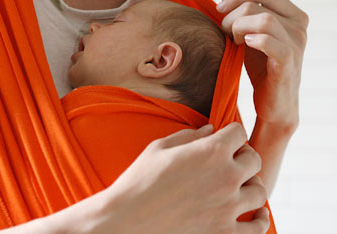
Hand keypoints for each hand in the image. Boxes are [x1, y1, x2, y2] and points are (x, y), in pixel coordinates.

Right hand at [100, 123, 268, 233]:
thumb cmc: (138, 181)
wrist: (126, 221)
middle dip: (243, 156)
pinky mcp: (225, 233)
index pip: (239, 132)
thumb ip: (189, 136)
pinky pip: (258, 227)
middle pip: (254, 159)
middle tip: (231, 160)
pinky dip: (260, 218)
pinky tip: (256, 213)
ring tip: (239, 185)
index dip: (231, 133)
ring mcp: (228, 207)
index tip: (225, 138)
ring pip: (260, 191)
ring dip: (251, 185)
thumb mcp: (159, 149)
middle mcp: (226, 177)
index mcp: (211, 151)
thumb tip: (210, 129)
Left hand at [217, 0, 308, 128]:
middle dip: (232, 18)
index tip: (219, 10)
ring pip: (263, 20)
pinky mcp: (288, 62)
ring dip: (239, 29)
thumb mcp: (254, 38)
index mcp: (292, 15)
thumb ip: (247, 19)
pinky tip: (245, 45)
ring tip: (235, 42)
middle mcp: (298, 25)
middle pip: (255, 5)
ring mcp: (295, 43)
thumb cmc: (262, 68)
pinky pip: (271, 43)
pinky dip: (255, 41)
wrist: (275, 104)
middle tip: (226, 34)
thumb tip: (224, 5)